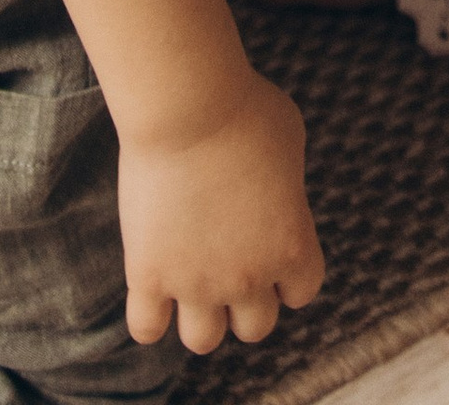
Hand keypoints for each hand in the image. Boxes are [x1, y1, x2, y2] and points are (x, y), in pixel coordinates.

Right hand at [118, 67, 322, 354]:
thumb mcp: (291, 141)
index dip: (287, 273)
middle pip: (255, 328)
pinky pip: (146, 329)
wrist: (188, 107)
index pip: (302, 292)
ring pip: (204, 340)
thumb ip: (288, 186)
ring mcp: (196, 283)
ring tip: (190, 280)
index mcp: (292, 246)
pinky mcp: (149, 276)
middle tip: (228, 263)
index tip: (269, 246)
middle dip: (245, 300)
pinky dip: (149, 316)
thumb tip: (277, 196)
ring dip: (200, 316)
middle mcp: (249, 277)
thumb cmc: (245, 109)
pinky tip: (152, 283)